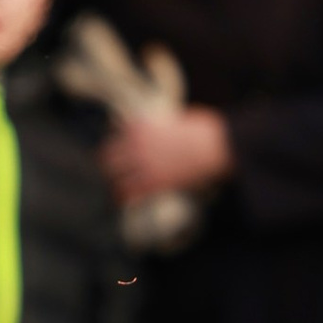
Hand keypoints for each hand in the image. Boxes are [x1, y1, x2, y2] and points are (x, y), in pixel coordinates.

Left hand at [104, 104, 233, 211]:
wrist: (215, 144)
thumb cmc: (203, 130)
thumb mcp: (176, 120)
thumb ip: (161, 127)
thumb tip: (162, 133)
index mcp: (140, 126)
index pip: (114, 137)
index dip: (115, 148)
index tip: (117, 156)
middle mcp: (137, 144)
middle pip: (107, 159)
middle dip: (110, 168)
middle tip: (113, 176)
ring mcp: (143, 164)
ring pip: (115, 178)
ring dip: (116, 185)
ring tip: (117, 192)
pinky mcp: (154, 182)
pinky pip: (130, 194)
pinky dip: (125, 199)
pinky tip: (125, 203)